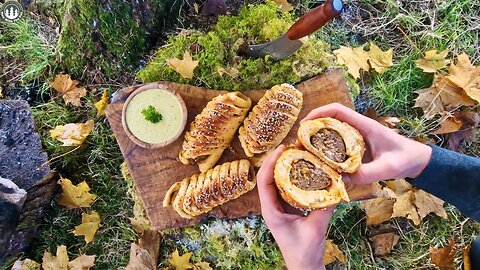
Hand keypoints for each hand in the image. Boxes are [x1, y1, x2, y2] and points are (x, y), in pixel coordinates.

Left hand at [257, 145, 332, 269]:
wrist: (304, 265)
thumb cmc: (304, 252)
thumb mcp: (315, 230)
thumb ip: (324, 210)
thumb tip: (335, 189)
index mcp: (271, 211)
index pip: (264, 181)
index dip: (271, 163)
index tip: (282, 149)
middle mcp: (272, 206)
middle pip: (269, 176)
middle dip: (279, 159)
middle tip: (293, 145)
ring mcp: (280, 206)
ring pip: (278, 180)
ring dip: (286, 165)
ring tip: (299, 151)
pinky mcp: (288, 207)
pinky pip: (289, 186)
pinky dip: (295, 175)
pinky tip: (306, 167)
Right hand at [302, 103, 431, 183]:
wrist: (417, 160)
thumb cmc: (405, 159)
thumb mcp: (388, 168)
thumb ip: (367, 173)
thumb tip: (341, 179)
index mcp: (365, 125)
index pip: (338, 110)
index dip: (319, 113)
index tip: (304, 124)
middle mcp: (358, 127)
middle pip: (329, 119)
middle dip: (311, 128)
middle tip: (298, 144)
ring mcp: (356, 136)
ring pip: (331, 131)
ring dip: (316, 139)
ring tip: (304, 153)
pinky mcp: (356, 146)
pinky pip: (336, 142)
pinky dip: (324, 148)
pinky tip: (319, 161)